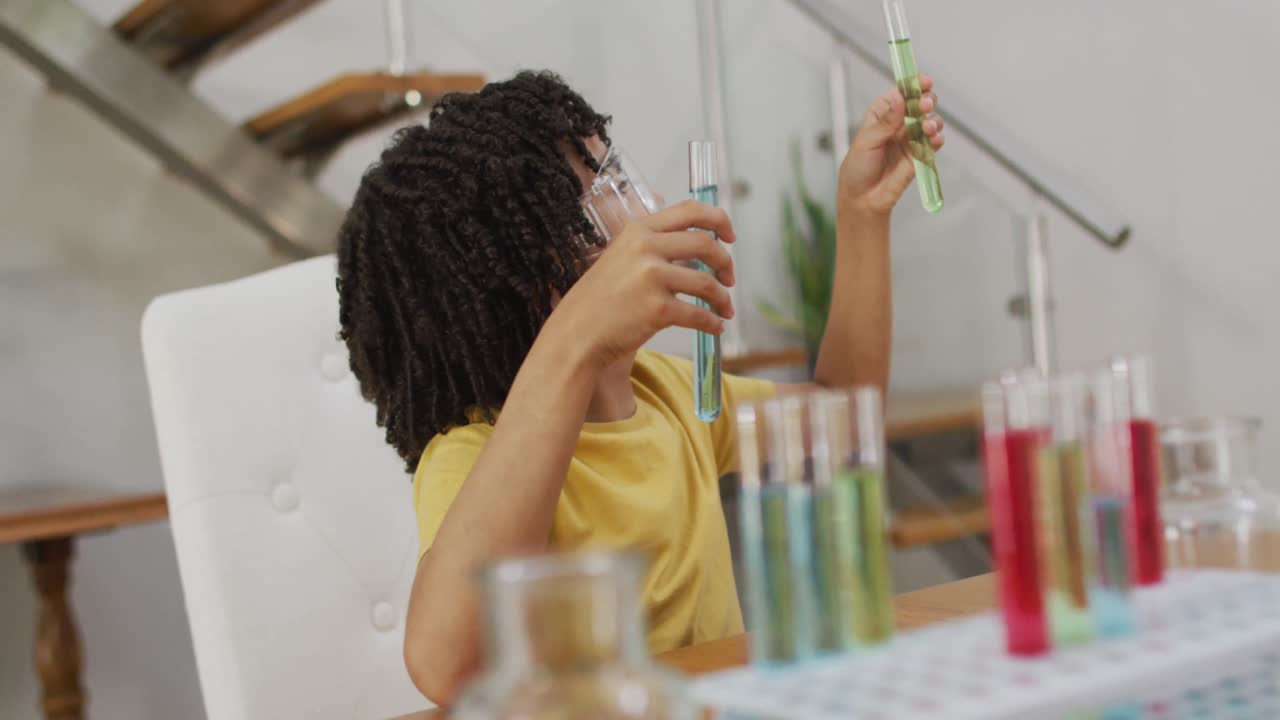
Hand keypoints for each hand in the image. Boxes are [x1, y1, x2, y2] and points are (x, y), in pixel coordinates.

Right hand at [547, 200, 736, 369]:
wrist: (577, 333)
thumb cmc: (599, 300)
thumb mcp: (619, 256)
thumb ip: (650, 243)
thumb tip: (693, 238)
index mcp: (638, 230)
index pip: (690, 211)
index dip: (718, 220)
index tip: (730, 236)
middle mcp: (645, 248)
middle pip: (706, 244)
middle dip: (725, 262)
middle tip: (729, 278)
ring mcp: (651, 278)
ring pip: (707, 283)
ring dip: (723, 298)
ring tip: (724, 309)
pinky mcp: (657, 309)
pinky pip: (699, 315)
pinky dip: (713, 323)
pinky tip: (716, 327)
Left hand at [838, 74, 944, 215]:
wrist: (863, 199)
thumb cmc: (857, 169)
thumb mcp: (866, 141)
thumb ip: (886, 122)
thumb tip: (899, 98)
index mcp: (882, 114)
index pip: (901, 93)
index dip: (913, 85)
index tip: (923, 82)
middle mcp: (899, 123)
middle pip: (919, 103)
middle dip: (926, 101)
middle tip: (925, 106)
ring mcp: (911, 138)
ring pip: (930, 121)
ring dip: (933, 120)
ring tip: (928, 127)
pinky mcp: (920, 155)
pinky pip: (933, 142)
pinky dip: (937, 138)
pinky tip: (934, 139)